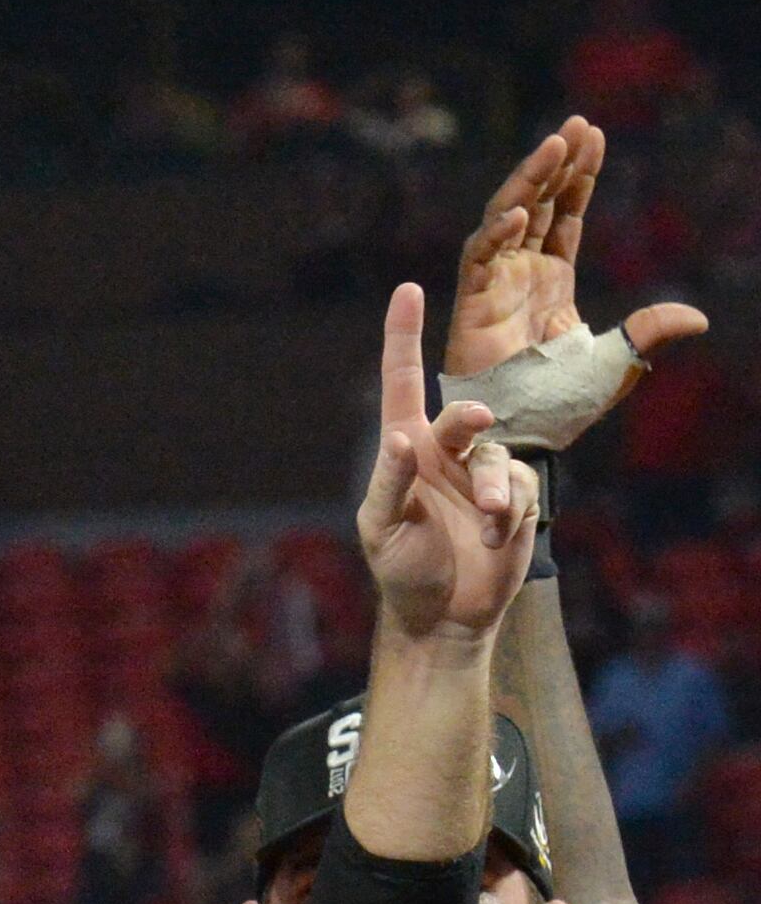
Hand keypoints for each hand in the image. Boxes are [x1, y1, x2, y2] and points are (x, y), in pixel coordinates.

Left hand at [359, 281, 533, 642]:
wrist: (445, 614)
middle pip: (464, 415)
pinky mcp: (517, 497)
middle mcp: (445, 452)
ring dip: (493, 487)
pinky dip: (508, 512)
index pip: (401, 382)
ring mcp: (483, 473)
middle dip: (469, 419)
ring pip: (498, 457)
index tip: (408, 290)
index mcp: (404, 448)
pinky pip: (521, 489)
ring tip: (486, 519)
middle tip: (475, 421)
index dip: (403, 336)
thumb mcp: (383, 526)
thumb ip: (391, 479)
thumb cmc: (402, 567)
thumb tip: (402, 436)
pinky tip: (494, 536)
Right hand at [439, 116, 704, 445]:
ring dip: (529, 183)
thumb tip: (696, 316)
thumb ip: (648, 333)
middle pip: (537, 205)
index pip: (565, 217)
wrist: (519, 439)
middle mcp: (519, 275)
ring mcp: (493, 286)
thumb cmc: (557, 406)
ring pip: (507, 219)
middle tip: (577, 125)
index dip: (578, 177)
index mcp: (552, 282)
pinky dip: (497, 233)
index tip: (593, 135)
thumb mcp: (616, 365)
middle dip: (555, 164)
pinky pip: (479, 259)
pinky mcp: (471, 304)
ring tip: (555, 146)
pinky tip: (523, 209)